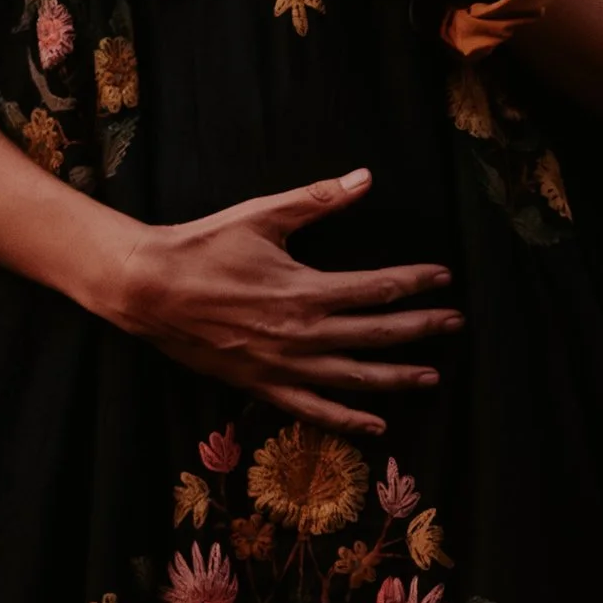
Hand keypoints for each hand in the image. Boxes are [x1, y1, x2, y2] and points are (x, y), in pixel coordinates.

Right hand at [89, 165, 459, 436]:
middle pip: (377, 334)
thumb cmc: (202, 247)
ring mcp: (283, 366)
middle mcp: (302, 334)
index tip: (445, 278)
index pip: (377, 288)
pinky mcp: (261, 386)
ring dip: (397, 378)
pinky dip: (347, 420)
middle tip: (456, 324)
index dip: (415, 282)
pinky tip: (376, 425)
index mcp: (305, 290)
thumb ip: (317, 200)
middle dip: (421, 328)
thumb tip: (365, 177)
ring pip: (354, 379)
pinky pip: (313, 411)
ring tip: (431, 376)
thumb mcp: (262, 216)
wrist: (147, 289)